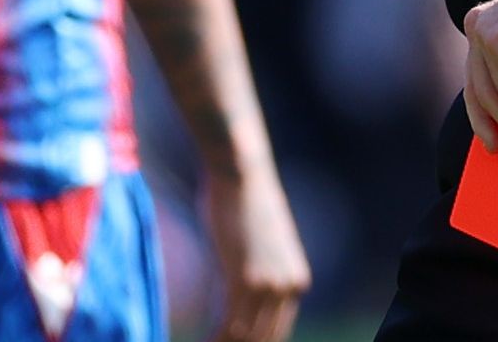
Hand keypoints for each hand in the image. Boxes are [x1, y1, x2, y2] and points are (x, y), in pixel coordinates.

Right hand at [202, 167, 308, 341]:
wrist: (240, 171)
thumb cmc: (240, 203)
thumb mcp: (254, 250)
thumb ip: (250, 282)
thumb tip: (230, 314)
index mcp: (297, 282)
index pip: (275, 332)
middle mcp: (290, 288)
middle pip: (262, 338)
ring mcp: (270, 285)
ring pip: (244, 336)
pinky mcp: (247, 279)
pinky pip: (229, 324)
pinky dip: (213, 338)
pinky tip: (200, 341)